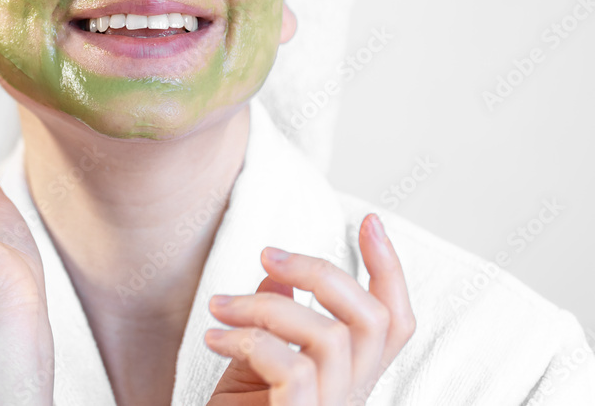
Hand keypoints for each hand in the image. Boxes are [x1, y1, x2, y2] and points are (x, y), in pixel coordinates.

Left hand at [204, 213, 415, 405]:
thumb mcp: (253, 363)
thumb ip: (275, 322)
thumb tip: (279, 277)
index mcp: (349, 377)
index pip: (395, 322)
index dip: (390, 270)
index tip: (368, 221)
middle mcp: (352, 396)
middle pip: (373, 320)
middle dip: (321, 272)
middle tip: (266, 255)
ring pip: (328, 337)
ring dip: (263, 309)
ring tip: (217, 307)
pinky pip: (292, 370)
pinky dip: (249, 341)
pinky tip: (214, 338)